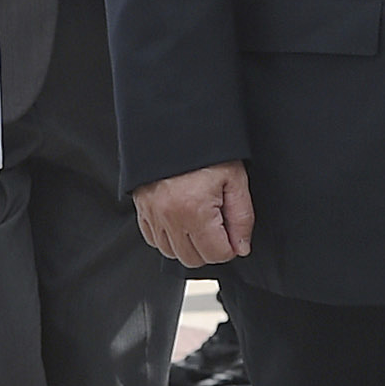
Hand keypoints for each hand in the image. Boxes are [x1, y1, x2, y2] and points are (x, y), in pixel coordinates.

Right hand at [134, 160, 254, 268]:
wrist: (174, 126)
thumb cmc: (205, 148)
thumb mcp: (234, 178)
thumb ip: (242, 217)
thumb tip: (241, 247)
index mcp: (195, 209)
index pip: (217, 254)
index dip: (230, 246)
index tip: (231, 229)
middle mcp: (170, 216)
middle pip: (193, 259)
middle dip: (210, 248)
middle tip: (217, 224)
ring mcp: (152, 215)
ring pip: (172, 254)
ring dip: (188, 245)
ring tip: (199, 221)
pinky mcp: (142, 210)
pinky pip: (154, 240)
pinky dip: (168, 238)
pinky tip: (181, 221)